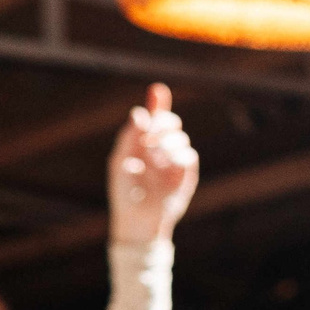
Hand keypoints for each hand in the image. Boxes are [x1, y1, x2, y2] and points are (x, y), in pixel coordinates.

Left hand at [108, 85, 199, 245]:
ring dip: (169, 140)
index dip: (158, 104)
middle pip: (171, 123)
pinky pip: (189, 156)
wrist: (136, 219)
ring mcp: (174, 162)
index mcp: (143, 144)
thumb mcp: (120, 160)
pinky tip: (167, 160)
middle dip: (164, 121)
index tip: (158, 91)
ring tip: (156, 151)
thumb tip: (140, 112)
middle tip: (152, 130)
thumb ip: (130, 136)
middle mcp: (160, 150)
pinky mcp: (186, 176)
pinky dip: (179, 154)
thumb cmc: (123, 192)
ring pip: (182, 138)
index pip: (155, 118)